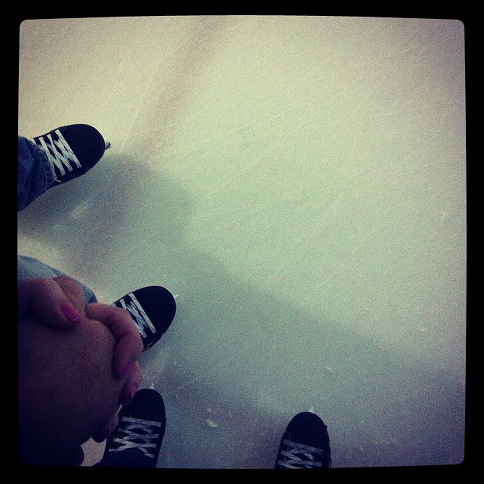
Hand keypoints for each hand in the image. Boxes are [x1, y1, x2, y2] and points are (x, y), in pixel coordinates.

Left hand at [18, 277, 142, 463]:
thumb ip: (42, 294)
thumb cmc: (9, 325)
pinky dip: (103, 417)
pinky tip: (95, 431)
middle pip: (121, 352)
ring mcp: (81, 365)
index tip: (118, 369)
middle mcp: (84, 340)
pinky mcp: (74, 391)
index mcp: (78, 318)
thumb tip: (75, 319)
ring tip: (105, 425)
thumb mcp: (19, 302)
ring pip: (115, 378)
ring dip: (119, 398)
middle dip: (131, 375)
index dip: (127, 340)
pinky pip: (99, 401)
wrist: (5, 357)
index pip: (116, 320)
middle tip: (123, 397)